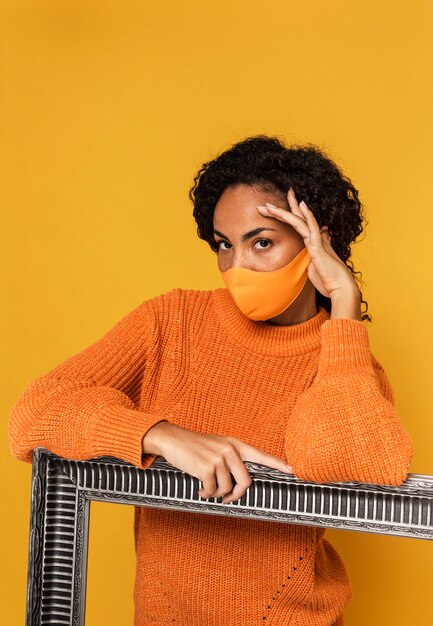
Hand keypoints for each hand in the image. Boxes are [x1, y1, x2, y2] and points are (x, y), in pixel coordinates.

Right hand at [142, 421, 291, 503]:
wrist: (173, 439)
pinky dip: (206, 494)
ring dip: (216, 493)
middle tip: (226, 497)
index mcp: (235, 444)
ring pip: (227, 489)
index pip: (261, 454)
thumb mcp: (217, 447)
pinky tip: (200, 489)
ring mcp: (219, 458)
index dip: (277, 464)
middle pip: (246, 482)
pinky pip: (213, 491)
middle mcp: (230, 450)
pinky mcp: (206, 468)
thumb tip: (238, 483)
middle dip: (236, 494)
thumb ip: (231, 460)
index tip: (293, 470)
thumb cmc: (195, 446)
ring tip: (207, 487)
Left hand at [257, 187, 358, 299]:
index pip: (297, 226)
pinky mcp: (318, 247)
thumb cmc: (328, 281)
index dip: (286, 217)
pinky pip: (312, 228)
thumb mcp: (314, 269)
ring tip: (269, 205)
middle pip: (296, 219)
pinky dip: (308, 216)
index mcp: (312, 244)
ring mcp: (317, 241)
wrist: (340, 289)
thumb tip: (311, 254)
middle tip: (267, 203)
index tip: (273, 210)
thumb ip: (312, 259)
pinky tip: (302, 205)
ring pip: (299, 221)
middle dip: (282, 210)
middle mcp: (315, 239)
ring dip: (284, 212)